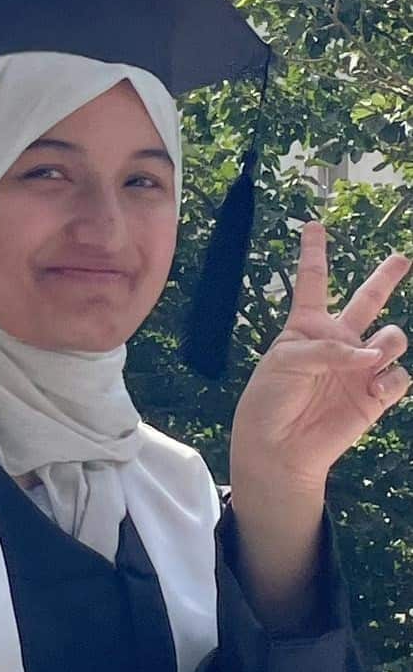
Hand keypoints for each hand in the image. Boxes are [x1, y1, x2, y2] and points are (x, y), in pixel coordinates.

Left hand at [231, 221, 409, 493]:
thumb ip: (327, 350)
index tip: (313, 224)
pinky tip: (371, 392)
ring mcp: (360, 366)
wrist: (279, 446)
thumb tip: (370, 356)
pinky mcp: (375, 394)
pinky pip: (398, 376)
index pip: (312, 281)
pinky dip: (388, 381)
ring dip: (388, 341)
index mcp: (306, 326)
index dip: (314, 251)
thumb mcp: (285, 363)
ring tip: (369, 359)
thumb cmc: (271, 400)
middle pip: (367, 299)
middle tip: (401, 257)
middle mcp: (338, 341)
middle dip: (386, 277)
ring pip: (394, 336)